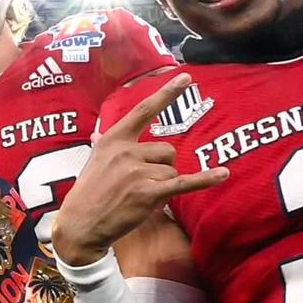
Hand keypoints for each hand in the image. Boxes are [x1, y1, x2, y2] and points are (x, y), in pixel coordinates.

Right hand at [52, 74, 228, 265]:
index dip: (167, 93)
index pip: (144, 110)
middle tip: (141, 185)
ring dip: (164, 186)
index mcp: (112, 140)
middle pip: (167, 150)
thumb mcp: (93, 162)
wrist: (79, 226)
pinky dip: (204, 179)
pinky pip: (183, 183)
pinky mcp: (148, 193)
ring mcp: (137, 172)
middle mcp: (126, 151)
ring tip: (139, 198)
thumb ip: (105, 146)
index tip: (186, 76)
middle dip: (162, 168)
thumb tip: (98, 133)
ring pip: (172, 171)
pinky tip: (223, 174)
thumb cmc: (87, 195)